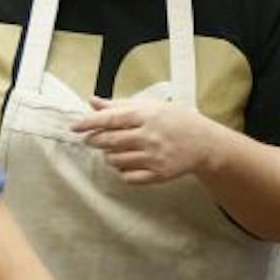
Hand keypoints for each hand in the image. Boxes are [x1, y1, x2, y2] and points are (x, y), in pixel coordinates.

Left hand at [70, 97, 224, 184]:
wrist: (204, 143)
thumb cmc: (176, 121)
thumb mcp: (150, 106)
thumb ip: (120, 105)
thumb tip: (93, 102)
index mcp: (146, 116)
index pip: (110, 119)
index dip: (89, 123)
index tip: (74, 127)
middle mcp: (149, 136)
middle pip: (109, 141)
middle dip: (95, 140)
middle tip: (92, 139)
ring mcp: (154, 157)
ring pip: (116, 160)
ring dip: (108, 156)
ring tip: (114, 150)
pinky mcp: (158, 174)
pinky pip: (128, 177)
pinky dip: (122, 171)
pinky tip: (127, 163)